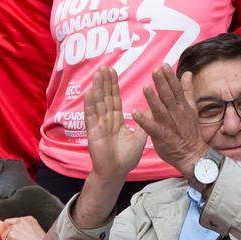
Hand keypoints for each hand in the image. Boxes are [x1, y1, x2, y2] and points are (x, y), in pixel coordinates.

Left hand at [0, 216, 45, 239]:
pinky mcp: (11, 237)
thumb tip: (16, 234)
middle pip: (5, 225)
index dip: (7, 228)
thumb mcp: (35, 233)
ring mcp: (15, 229)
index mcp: (28, 219)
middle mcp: (21, 221)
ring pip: (4, 236)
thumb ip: (25, 230)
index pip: (13, 221)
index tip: (3, 233)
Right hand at [84, 66, 146, 182]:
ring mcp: (99, 125)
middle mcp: (106, 120)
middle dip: (105, 82)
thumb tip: (151, 112)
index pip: (114, 99)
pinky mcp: (93, 132)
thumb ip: (144, 124)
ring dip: (97, 88)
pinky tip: (89, 93)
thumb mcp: (139, 138)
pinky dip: (90, 104)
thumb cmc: (126, 158)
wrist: (116, 172)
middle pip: (105, 97)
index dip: (113, 85)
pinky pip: (91, 116)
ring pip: (98, 103)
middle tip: (104, 67)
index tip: (113, 71)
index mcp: (116, 120)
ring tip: (97, 74)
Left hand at [135, 65, 206, 178]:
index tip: (164, 66)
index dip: (170, 77)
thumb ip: (187, 90)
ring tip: (145, 87)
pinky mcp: (161, 136)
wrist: (193, 154)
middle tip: (155, 70)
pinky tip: (135, 113)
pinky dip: (144, 121)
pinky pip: (151, 127)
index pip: (176, 89)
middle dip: (162, 83)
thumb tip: (187, 73)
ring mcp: (169, 125)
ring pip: (160, 110)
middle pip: (168, 96)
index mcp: (182, 106)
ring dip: (152, 99)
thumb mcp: (192, 109)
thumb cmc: (190, 132)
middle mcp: (176, 114)